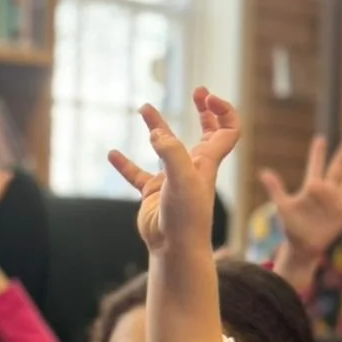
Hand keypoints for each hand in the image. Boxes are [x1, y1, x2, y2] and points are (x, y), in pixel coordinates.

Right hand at [109, 89, 239, 254]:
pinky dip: (125, 164)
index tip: (206, 97)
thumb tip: (156, 132)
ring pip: (167, 147)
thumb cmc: (186, 217)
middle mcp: (192, 167)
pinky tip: (112, 155)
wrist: (173, 249)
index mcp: (207, 161)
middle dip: (205, 111)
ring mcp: (172, 179)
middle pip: (207, 133)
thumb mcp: (182, 178)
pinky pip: (138, 174)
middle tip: (197, 91)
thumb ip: (171, 152)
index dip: (223, 110)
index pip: (228, 130)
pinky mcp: (153, 193)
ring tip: (144, 108)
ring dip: (158, 127)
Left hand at [262, 134, 341, 267]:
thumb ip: (276, 189)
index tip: (320, 139)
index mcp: (311, 187)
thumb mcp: (282, 206)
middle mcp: (327, 191)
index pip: (315, 166)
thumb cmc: (291, 226)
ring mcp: (338, 201)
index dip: (318, 154)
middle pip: (338, 168)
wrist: (303, 246)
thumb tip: (263, 172)